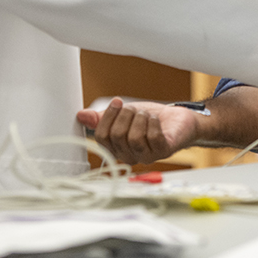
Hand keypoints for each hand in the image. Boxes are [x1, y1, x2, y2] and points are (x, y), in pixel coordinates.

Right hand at [75, 98, 198, 165]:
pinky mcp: (163, 151)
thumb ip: (102, 117)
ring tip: (146, 114)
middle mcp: (129, 156)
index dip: (107, 117)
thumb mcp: (123, 114)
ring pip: (134, 138)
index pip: (101, 138)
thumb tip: (81, 115)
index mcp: (116, 148)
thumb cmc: (149, 119)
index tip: (117, 102)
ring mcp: (146, 156)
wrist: (177, 120)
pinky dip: (153, 123)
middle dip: (125, 115)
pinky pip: (153, 137)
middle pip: (117, 136)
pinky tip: (155, 119)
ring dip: (140, 118)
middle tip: (134, 108)